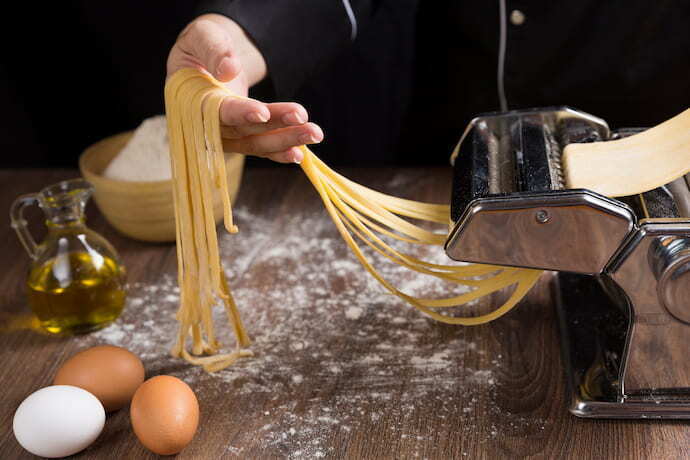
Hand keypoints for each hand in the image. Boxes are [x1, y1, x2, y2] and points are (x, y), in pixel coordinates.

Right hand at [167, 14, 322, 162]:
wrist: (208, 58)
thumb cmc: (201, 46)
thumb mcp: (201, 36)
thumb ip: (213, 49)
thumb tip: (229, 69)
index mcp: (193, 101)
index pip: (217, 111)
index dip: (240, 112)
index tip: (263, 112)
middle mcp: (209, 125)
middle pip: (244, 131)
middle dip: (276, 127)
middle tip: (304, 120)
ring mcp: (227, 135)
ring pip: (257, 143)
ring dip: (287, 140)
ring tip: (314, 134)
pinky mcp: (243, 137)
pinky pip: (262, 148)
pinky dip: (282, 151)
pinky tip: (302, 152)